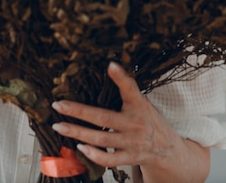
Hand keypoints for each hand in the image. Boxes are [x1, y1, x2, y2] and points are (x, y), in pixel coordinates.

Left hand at [51, 62, 181, 168]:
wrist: (166, 148)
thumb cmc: (148, 120)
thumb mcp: (142, 103)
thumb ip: (127, 92)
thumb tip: (107, 70)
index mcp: (139, 105)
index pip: (130, 89)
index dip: (121, 77)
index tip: (110, 66)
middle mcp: (135, 123)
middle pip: (103, 117)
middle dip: (78, 111)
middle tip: (59, 105)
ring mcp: (132, 142)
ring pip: (101, 138)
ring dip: (77, 132)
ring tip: (59, 126)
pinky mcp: (129, 157)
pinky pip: (108, 159)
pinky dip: (93, 154)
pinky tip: (79, 147)